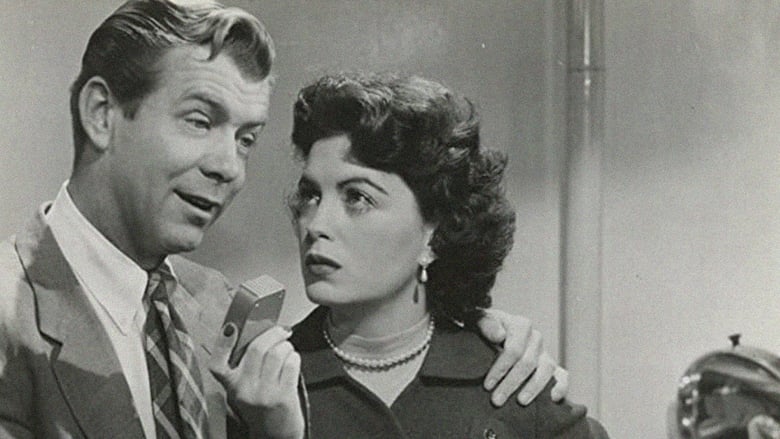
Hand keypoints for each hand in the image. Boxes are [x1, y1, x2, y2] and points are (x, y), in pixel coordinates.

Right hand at [209, 324, 303, 438]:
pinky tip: (293, 361)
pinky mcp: (283, 397)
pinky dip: (295, 357)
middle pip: (257, 348)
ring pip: (277, 353)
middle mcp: (244, 389)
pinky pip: (292, 364)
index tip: (232, 326)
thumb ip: (246, 366)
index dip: (223, 341)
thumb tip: (260, 332)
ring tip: (287, 349)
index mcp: (231, 385)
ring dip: (286, 346)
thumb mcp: (245, 388)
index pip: (218, 362)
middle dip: (273, 334)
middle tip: (281, 331)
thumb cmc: (262, 408)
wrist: (275, 436)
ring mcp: (264, 394)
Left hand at [477, 308, 568, 405]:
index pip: (514, 349)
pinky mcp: (552, 367)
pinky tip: (552, 399)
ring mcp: (545, 353)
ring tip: (520, 402)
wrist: (493, 333)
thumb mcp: (479, 321)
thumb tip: (500, 335)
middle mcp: (535, 338)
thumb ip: (487, 324)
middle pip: (527, 363)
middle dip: (511, 384)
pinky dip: (560, 387)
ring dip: (533, 388)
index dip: (501, 368)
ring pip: (546, 370)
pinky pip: (562, 376)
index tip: (487, 385)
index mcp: (520, 325)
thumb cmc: (485, 329)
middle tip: (497, 400)